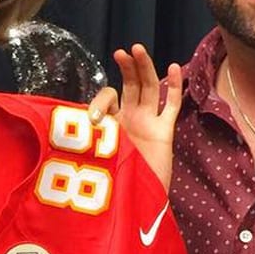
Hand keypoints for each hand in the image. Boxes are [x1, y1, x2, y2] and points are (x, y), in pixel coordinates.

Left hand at [87, 44, 182, 190]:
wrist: (136, 203)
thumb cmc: (113, 183)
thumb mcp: (95, 156)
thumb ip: (89, 140)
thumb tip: (80, 126)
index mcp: (112, 123)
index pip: (108, 98)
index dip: (100, 101)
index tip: (94, 119)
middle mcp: (130, 120)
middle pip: (130, 86)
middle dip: (126, 69)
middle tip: (120, 52)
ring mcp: (148, 124)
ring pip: (149, 89)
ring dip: (145, 69)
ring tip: (138, 50)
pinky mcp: (164, 132)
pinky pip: (172, 106)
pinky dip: (175, 87)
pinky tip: (174, 68)